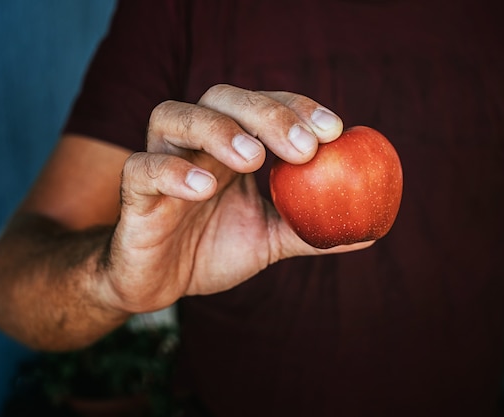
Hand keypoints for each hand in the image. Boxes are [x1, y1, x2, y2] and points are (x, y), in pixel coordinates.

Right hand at [99, 84, 372, 312]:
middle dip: (266, 114)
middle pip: (222, 98)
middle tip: (304, 146)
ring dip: (217, 130)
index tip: (335, 130)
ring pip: (174, 116)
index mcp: (231, 145)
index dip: (298, 108)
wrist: (158, 283)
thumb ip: (312, 229)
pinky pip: (142, 168)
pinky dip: (173, 171)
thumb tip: (368, 231)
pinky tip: (203, 187)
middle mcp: (195, 142)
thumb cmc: (214, 249)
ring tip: (253, 158)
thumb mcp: (271, 239)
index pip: (264, 106)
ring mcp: (161, 159)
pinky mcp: (135, 192)